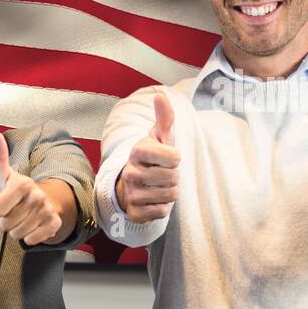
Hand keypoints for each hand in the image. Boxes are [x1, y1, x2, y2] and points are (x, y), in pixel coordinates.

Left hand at [0, 132, 62, 243]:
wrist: (44, 202)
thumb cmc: (17, 191)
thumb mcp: (6, 176)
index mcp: (23, 183)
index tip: (3, 203)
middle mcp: (37, 195)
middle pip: (5, 223)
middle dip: (5, 222)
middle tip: (13, 213)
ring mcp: (46, 210)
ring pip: (17, 233)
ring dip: (16, 230)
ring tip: (21, 219)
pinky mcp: (54, 224)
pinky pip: (31, 240)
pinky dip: (29, 237)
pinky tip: (32, 227)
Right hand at [115, 92, 179, 222]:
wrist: (132, 186)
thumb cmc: (152, 158)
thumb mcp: (159, 138)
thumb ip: (164, 118)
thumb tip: (160, 96)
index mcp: (138, 151)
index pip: (173, 157)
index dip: (176, 158)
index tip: (169, 157)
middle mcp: (130, 172)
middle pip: (173, 178)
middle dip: (173, 177)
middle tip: (163, 174)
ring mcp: (131, 193)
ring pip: (169, 195)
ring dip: (170, 192)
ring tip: (159, 187)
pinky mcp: (134, 212)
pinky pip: (161, 212)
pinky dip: (162, 207)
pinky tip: (153, 200)